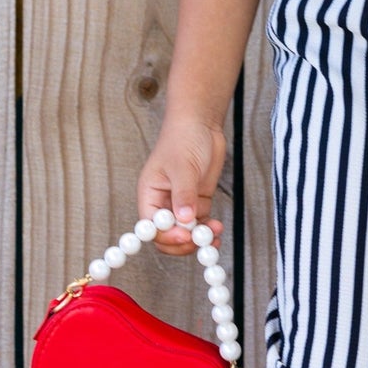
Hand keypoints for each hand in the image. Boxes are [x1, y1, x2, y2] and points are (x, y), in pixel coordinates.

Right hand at [138, 119, 226, 256]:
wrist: (201, 125)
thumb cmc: (184, 138)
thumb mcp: (183, 166)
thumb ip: (184, 194)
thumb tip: (184, 220)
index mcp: (150, 194)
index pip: (152, 226)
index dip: (167, 235)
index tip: (185, 236)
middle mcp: (163, 203)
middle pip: (167, 235)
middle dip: (183, 242)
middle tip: (200, 241)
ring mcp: (180, 204)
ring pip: (185, 233)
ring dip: (199, 238)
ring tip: (214, 235)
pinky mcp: (197, 202)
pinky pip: (199, 225)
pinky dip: (207, 230)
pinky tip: (217, 228)